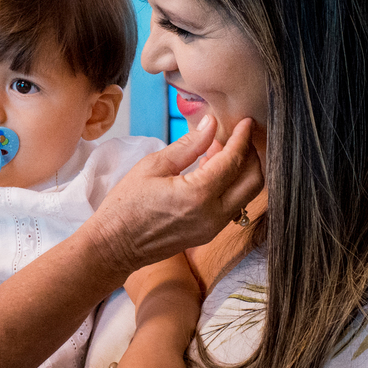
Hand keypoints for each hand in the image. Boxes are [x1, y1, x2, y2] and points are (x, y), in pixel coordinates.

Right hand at [88, 116, 262, 273]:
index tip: (245, 121)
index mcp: (198, 195)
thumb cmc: (125, 207)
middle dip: (251, 154)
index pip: (234, 160)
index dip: (242, 137)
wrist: (114, 246)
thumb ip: (187, 145)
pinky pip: (232, 205)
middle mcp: (213, 215)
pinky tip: (210, 172)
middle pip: (253, 180)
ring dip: (242, 170)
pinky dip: (231, 185)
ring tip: (219, 152)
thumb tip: (210, 125)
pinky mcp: (208, 234)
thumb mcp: (152, 167)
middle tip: (238, 136)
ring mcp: (213, 228)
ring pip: (247, 195)